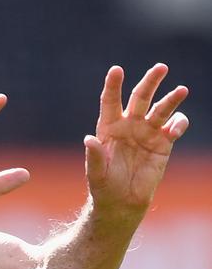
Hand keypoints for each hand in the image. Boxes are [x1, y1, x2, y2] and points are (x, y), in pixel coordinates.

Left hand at [85, 63, 188, 212]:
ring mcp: (147, 132)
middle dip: (150, 82)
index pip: (110, 101)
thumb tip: (88, 139)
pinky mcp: (163, 143)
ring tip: (181, 90)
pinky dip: (178, 124)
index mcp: (108, 127)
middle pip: (140, 98)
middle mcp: (129, 125)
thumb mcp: (96, 172)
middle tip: (161, 67)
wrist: (122, 201)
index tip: (117, 69)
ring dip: (171, 99)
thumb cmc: (104, 185)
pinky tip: (176, 127)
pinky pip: (173, 127)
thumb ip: (94, 156)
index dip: (113, 85)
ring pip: (160, 109)